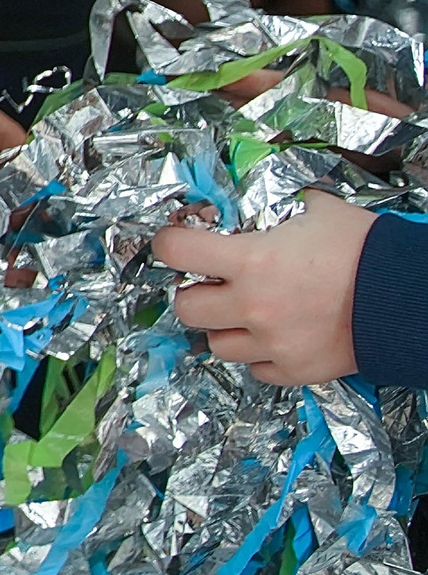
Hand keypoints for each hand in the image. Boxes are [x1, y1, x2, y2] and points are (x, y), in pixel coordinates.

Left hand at [154, 191, 372, 384]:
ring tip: (247, 313)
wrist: (412, 298)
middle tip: (214, 283)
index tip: (179, 242)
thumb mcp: (315, 210)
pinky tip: (275, 336)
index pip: (175, 251)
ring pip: (216, 345)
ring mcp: (273, 343)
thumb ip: (278, 208)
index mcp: (251, 260)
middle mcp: (253, 306)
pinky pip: (256, 370)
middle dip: (194, 292)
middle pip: (185, 307)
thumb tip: (259, 204)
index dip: (171, 243)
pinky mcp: (296, 370)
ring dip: (225, 328)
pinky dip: (259, 355)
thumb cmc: (366, 250)